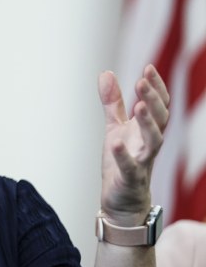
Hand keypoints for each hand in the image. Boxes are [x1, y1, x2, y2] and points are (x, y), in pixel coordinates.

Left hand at [98, 65, 169, 224]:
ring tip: (138, 106)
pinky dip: (124, 156)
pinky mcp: (130, 178)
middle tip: (142, 81)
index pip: (158, 105)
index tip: (148, 68)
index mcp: (146, 130)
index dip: (156, 87)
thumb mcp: (115, 127)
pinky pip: (130, 167)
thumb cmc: (121, 160)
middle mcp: (148, 144)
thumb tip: (106, 73)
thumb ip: (113, 103)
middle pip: (159, 119)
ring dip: (147, 123)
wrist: (121, 199)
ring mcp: (142, 161)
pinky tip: (115, 144)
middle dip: (153, 100)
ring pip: (154, 141)